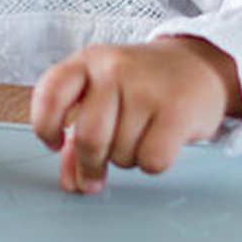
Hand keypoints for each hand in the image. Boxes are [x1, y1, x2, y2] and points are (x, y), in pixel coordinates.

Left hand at [29, 36, 241, 193]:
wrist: (196, 64)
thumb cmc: (142, 82)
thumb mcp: (103, 93)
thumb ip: (78, 132)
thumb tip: (70, 180)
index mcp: (87, 61)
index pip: (50, 94)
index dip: (44, 126)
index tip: (54, 143)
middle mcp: (113, 69)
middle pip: (88, 136)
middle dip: (90, 163)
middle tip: (96, 170)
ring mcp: (146, 88)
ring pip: (121, 154)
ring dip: (126, 159)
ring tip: (139, 136)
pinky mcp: (176, 110)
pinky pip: (152, 161)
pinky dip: (153, 163)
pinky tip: (158, 141)